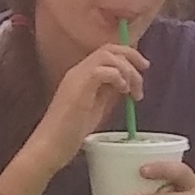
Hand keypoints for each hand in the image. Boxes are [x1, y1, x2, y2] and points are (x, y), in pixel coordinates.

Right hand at [24, 41, 150, 168]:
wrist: (50, 146)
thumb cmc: (69, 133)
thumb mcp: (95, 108)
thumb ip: (107, 92)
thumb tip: (125, 82)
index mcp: (81, 74)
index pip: (106, 52)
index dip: (128, 56)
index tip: (142, 69)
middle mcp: (77, 70)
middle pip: (109, 48)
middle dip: (132, 56)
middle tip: (144, 71)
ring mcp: (76, 77)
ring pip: (107, 55)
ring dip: (127, 69)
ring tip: (132, 90)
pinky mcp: (78, 87)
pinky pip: (102, 70)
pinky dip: (117, 77)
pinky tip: (122, 91)